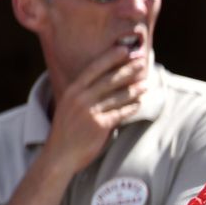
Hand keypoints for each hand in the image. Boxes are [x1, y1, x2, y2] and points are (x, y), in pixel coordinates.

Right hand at [40, 45, 150, 175]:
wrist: (59, 155)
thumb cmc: (67, 131)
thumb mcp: (69, 107)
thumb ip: (84, 95)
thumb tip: (105, 84)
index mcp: (72, 90)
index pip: (93, 69)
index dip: (109, 58)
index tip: (123, 49)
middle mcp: (80, 98)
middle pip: (109, 79)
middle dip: (127, 69)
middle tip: (142, 61)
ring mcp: (89, 111)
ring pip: (117, 96)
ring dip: (134, 89)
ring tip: (146, 84)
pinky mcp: (99, 125)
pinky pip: (120, 113)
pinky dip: (131, 107)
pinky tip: (139, 103)